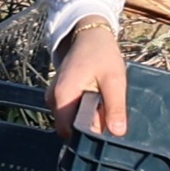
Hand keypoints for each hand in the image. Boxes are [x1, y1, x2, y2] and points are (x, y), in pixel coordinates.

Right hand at [44, 16, 131, 137]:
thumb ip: (115, 107)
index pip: (70, 131)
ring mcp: (53, 97)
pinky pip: (69, 112)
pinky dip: (83, 110)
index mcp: (63, 97)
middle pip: (69, 127)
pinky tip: (96, 99)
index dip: (88, 135)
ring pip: (70, 120)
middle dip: (89, 126)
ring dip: (87, 118)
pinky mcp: (57, 95)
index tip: (106, 131)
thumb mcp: (114, 80)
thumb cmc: (101, 55)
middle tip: (109, 113)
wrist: (88, 35)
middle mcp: (52, 100)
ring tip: (103, 103)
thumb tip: (117, 133)